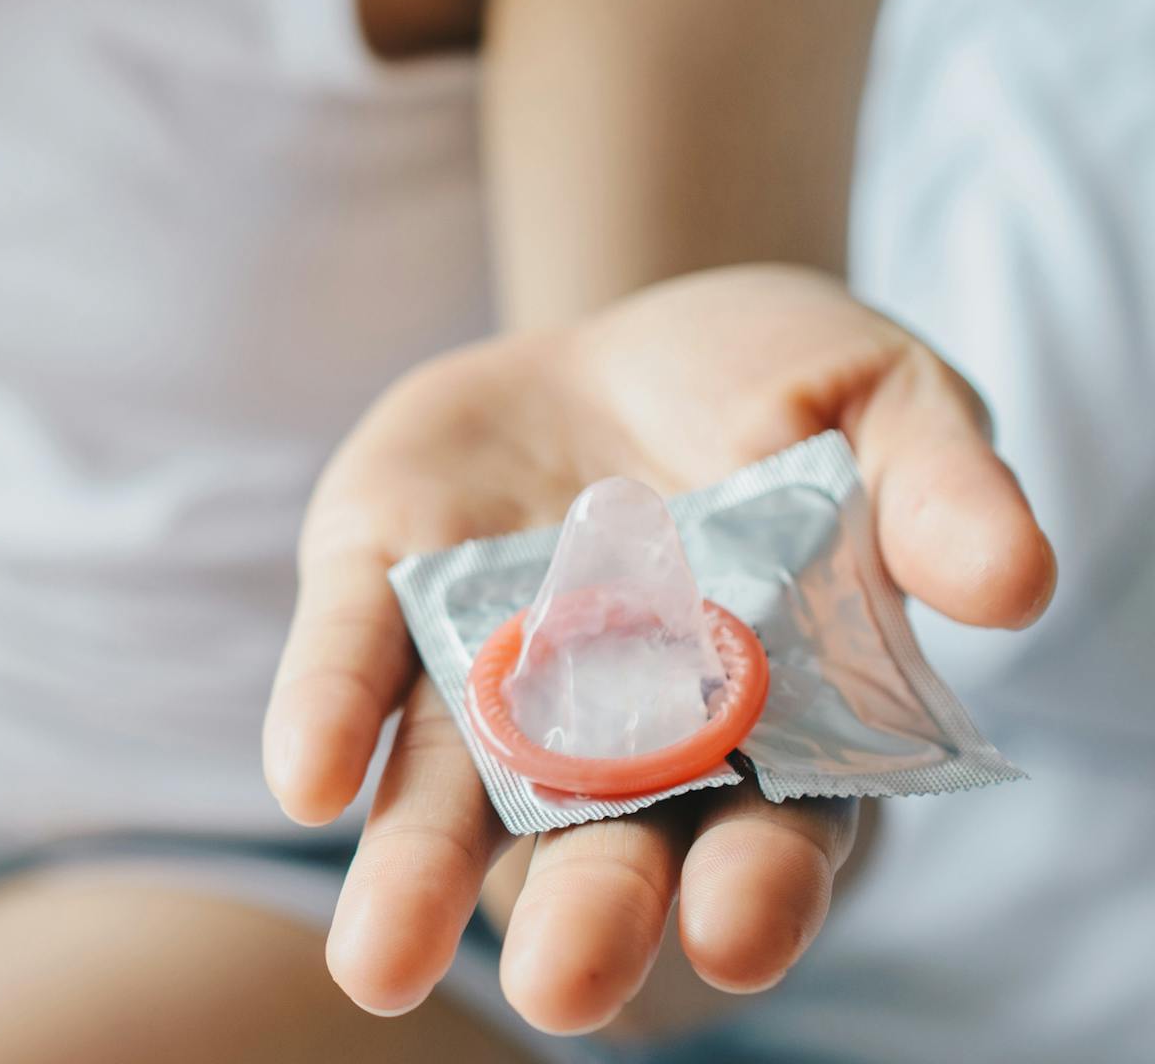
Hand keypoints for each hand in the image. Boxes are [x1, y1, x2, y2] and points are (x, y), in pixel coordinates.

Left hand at [263, 265, 1054, 1032]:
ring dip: (412, 876)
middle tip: (559, 985)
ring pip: (448, 797)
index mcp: (764, 720)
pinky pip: (352, 664)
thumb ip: (936, 489)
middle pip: (600, 846)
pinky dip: (329, 717)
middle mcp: (613, 732)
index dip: (759, 886)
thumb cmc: (785, 391)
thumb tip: (1012, 579)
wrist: (629, 333)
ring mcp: (489, 672)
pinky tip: (307, 779)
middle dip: (582, 914)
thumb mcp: (885, 405)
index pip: (771, 832)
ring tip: (376, 962)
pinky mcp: (384, 593)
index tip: (735, 933)